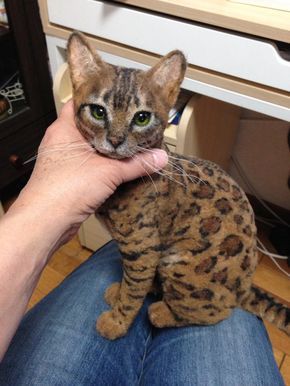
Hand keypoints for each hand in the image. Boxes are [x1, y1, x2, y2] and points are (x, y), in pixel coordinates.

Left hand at [9, 101, 167, 245]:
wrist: (46, 221)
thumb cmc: (65, 189)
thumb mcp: (109, 171)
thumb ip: (136, 163)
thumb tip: (159, 157)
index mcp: (64, 129)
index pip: (81, 104)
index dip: (100, 99)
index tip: (119, 98)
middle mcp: (62, 142)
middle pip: (90, 127)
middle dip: (111, 127)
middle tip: (131, 122)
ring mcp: (64, 161)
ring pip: (90, 148)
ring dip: (108, 149)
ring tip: (130, 143)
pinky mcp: (69, 178)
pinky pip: (90, 166)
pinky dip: (104, 166)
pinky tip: (119, 167)